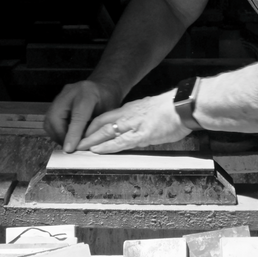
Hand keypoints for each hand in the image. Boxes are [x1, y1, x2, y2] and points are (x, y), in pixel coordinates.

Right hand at [44, 79, 121, 151]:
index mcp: (87, 94)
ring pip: (49, 120)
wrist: (101, 86)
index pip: (77, 116)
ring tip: (68, 144)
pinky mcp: (55, 103)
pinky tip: (66, 137)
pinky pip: (49, 120)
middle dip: (61, 136)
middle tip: (70, 148)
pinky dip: (55, 131)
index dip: (72, 134)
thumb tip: (88, 144)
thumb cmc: (108, 99)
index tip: (70, 149)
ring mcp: (61, 97)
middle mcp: (70, 93)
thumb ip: (98, 126)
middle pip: (56, 117)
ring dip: (57, 135)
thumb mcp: (109, 111)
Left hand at [76, 90, 190, 152]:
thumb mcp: (151, 112)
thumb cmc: (173, 110)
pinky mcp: (142, 134)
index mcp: (131, 109)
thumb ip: (141, 121)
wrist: (184, 106)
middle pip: (100, 123)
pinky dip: (107, 146)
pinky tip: (98, 150)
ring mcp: (134, 124)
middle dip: (86, 133)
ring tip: (78, 147)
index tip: (82, 132)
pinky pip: (120, 141)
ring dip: (91, 140)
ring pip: (106, 132)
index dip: (92, 125)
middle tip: (73, 141)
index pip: (105, 117)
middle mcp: (128, 115)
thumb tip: (136, 131)